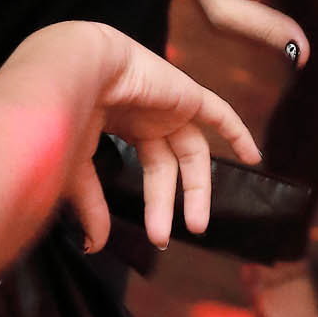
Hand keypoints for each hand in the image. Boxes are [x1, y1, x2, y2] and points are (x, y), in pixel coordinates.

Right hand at [63, 24, 259, 252]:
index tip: (145, 236)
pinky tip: (253, 157)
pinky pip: (219, 113)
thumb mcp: (77, 169)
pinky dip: (237, 131)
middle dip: (166, 205)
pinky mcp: (185, 94)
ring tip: (197, 226)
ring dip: (198, 189)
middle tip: (163, 238)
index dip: (148, 202)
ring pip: (192, 153)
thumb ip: (92, 204)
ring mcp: (167, 105)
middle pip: (167, 168)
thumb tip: (96, 245)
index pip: (143, 170)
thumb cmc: (64, 114)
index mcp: (121, 126)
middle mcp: (146, 116)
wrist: (74, 70)